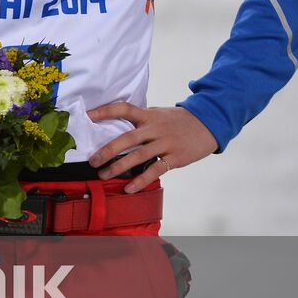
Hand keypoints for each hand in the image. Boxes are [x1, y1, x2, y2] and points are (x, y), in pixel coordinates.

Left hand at [87, 103, 218, 192]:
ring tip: (104, 175)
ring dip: (119, 167)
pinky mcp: (176, 157)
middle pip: (127, 138)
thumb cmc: (179, 120)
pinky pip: (155, 170)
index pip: (123, 109)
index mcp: (148, 115)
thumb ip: (140, 120)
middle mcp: (155, 128)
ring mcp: (166, 143)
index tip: (87, 116)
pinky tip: (129, 188)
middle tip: (92, 161)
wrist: (210, 123)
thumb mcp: (158, 114)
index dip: (104, 111)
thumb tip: (115, 126)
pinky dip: (141, 180)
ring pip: (139, 155)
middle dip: (107, 150)